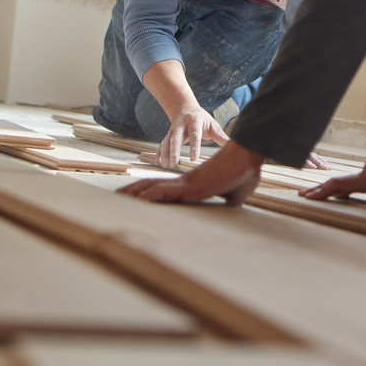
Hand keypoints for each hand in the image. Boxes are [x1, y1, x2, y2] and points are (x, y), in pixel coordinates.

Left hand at [118, 140, 264, 205]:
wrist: (248, 160)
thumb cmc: (244, 174)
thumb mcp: (235, 194)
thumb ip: (229, 199)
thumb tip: (231, 205)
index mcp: (191, 185)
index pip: (164, 188)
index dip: (148, 192)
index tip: (137, 198)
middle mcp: (183, 182)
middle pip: (151, 185)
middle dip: (133, 191)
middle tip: (117, 196)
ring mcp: (185, 184)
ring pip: (152, 187)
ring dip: (134, 193)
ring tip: (117, 198)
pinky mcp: (189, 187)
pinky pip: (163, 191)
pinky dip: (148, 195)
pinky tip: (135, 200)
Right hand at [157, 102, 229, 168]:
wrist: (184, 107)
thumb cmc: (201, 118)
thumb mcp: (212, 124)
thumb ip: (221, 136)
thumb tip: (234, 146)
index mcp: (194, 121)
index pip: (194, 135)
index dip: (194, 147)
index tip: (194, 159)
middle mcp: (181, 124)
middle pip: (176, 138)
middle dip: (174, 151)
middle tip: (174, 164)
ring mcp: (172, 129)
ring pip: (166, 142)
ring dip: (165, 154)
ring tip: (166, 166)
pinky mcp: (167, 134)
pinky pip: (161, 144)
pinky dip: (159, 153)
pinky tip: (157, 162)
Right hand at [300, 106, 365, 209]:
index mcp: (364, 179)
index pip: (337, 186)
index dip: (322, 193)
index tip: (308, 197)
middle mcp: (361, 176)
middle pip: (335, 183)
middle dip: (318, 190)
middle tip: (302, 194)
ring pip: (342, 182)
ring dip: (328, 188)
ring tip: (318, 193)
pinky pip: (351, 181)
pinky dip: (342, 187)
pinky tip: (344, 192)